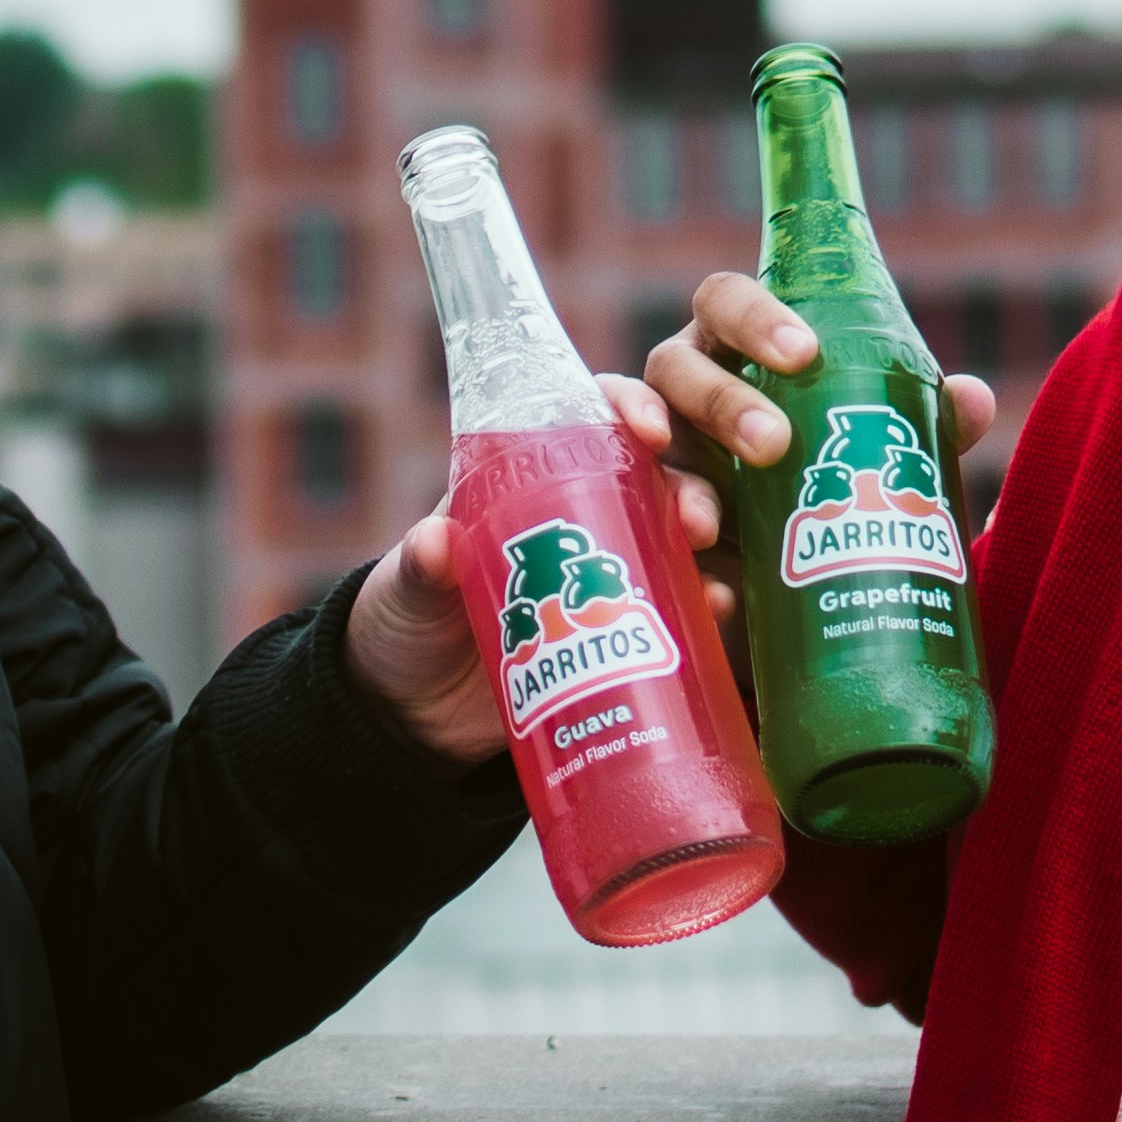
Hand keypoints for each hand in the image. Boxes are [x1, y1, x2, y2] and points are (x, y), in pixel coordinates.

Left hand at [344, 376, 710, 769]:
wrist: (412, 714)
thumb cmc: (404, 623)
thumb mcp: (406, 589)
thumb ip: (419, 568)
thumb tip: (433, 542)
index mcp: (528, 478)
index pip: (589, 417)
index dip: (628, 407)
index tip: (650, 428)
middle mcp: (580, 512)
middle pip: (651, 475)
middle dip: (686, 487)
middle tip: (696, 522)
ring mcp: (606, 571)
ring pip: (672, 537)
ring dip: (702, 548)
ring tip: (712, 582)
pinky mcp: (621, 630)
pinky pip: (675, 607)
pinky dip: (703, 607)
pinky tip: (717, 616)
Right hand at [638, 269, 1002, 644]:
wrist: (797, 581)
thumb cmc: (830, 475)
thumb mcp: (874, 450)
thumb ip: (918, 421)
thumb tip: (970, 400)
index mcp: (735, 348)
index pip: (725, 302)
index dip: (754, 318)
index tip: (804, 355)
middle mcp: (686, 391)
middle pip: (676, 368)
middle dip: (721, 403)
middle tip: (773, 445)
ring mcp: (660, 457)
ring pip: (645, 450)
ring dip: (677, 482)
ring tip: (707, 525)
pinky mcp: (648, 527)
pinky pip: (634, 534)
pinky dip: (675, 563)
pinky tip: (717, 594)